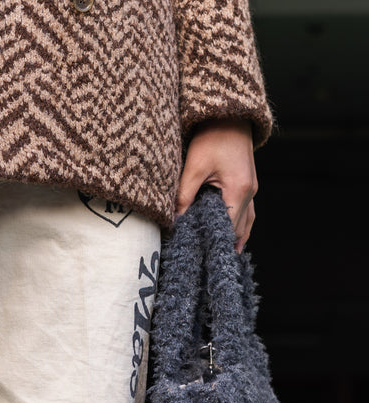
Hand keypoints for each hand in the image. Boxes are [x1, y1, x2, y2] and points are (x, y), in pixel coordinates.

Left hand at [176, 119, 257, 251]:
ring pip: (246, 222)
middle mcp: (249, 192)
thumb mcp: (194, 167)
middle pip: (238, 229)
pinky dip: (241, 226)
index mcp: (237, 191)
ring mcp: (252, 188)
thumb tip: (175, 222)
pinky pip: (247, 212)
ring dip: (235, 238)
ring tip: (225, 258)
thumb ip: (184, 196)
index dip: (214, 244)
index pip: (226, 228)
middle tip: (209, 264)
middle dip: (224, 245)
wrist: (230, 113)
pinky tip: (236, 236)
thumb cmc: (213, 136)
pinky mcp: (249, 183)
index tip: (202, 258)